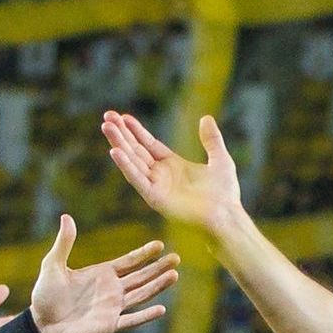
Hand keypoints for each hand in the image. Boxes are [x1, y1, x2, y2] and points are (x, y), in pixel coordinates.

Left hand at [27, 215, 178, 332]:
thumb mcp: (53, 264)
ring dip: (158, 286)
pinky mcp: (110, 325)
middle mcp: (112, 290)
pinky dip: (146, 315)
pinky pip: (132, 320)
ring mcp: (113, 308)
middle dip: (158, 267)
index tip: (160, 245)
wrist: (42, 325)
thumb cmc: (45, 296)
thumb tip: (66, 216)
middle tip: (177, 258)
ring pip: (141, 295)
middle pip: (141, 277)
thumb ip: (64, 243)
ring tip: (174, 275)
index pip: (129, 262)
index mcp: (102, 274)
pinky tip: (161, 309)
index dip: (144, 253)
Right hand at [100, 110, 247, 232]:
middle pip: (136, 150)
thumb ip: (211, 139)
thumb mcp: (220, 159)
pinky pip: (137, 180)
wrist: (226, 216)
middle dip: (121, 134)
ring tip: (106, 127)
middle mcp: (161, 175)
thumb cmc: (225, 195)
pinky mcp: (155, 198)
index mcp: (173, 165)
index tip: (122, 116)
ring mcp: (156, 187)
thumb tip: (206, 117)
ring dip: (119, 144)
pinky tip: (115, 151)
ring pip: (132, 161)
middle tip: (107, 116)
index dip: (135, 131)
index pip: (148, 145)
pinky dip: (126, 166)